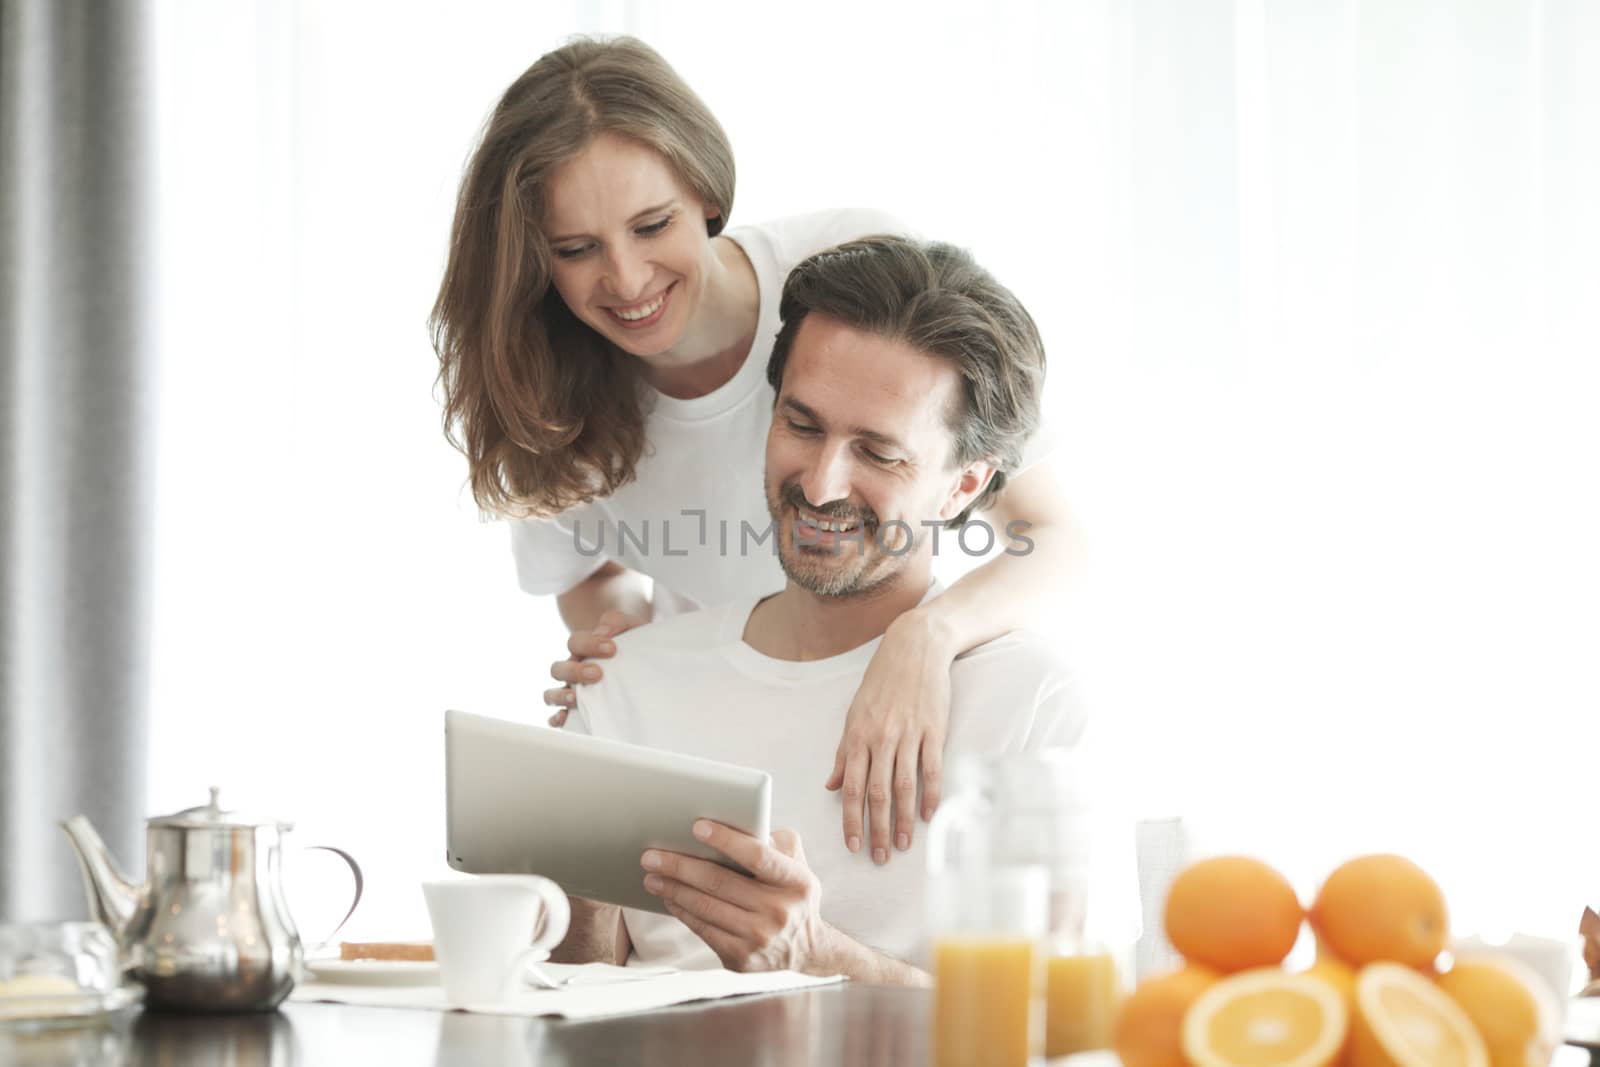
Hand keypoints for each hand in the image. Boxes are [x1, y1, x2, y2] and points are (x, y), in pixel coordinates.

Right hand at [543, 609, 645, 725]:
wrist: (650, 668)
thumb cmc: (637, 646)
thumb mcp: (631, 628)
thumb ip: (616, 622)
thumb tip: (603, 632)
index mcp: (583, 649)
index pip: (575, 642)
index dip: (589, 644)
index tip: (613, 648)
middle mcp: (573, 670)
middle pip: (557, 669)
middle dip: (575, 671)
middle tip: (598, 674)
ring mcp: (572, 692)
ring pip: (551, 694)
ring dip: (561, 696)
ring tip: (577, 698)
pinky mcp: (577, 713)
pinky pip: (557, 718)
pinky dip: (557, 719)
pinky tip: (565, 719)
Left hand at [641, 822, 834, 974]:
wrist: (807, 951)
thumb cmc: (794, 897)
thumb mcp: (798, 864)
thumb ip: (777, 841)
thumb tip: (741, 825)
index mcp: (796, 881)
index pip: (757, 856)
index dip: (726, 840)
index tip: (697, 827)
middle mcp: (779, 911)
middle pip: (720, 882)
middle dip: (680, 866)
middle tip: (652, 855)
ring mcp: (759, 938)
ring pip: (706, 907)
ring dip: (673, 889)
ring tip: (652, 875)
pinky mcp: (741, 957)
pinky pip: (703, 929)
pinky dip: (682, 911)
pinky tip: (669, 898)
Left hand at [826, 609, 953, 862]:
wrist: (914, 648)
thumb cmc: (882, 681)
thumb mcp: (854, 713)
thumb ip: (844, 752)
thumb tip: (832, 785)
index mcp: (858, 736)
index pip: (851, 787)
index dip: (850, 820)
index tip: (852, 844)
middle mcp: (881, 738)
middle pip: (876, 793)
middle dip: (877, 830)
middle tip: (879, 857)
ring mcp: (909, 734)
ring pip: (904, 786)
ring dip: (904, 820)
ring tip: (904, 845)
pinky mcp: (934, 729)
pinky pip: (931, 769)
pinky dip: (931, 795)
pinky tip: (930, 816)